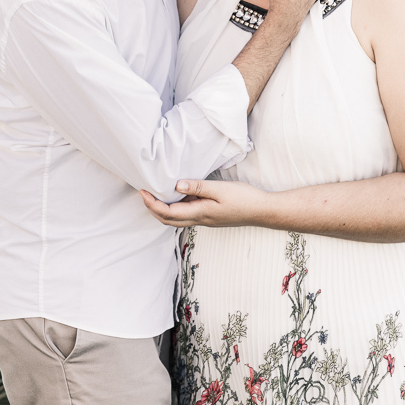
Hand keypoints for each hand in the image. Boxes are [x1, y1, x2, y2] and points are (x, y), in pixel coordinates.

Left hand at [140, 179, 271, 227]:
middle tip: (143, 194)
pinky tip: (178, 194)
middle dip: (152, 209)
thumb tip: (176, 185)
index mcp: (199, 213)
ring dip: (162, 209)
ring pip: (176, 218)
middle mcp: (199, 220)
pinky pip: (186, 214)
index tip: (142, 192)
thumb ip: (198, 187)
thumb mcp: (220, 189)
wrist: (262, 211)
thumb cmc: (244, 199)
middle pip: (168, 220)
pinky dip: (176, 207)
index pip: (167, 213)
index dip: (152, 204)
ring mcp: (205, 219)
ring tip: (155, 193)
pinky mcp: (210, 216)